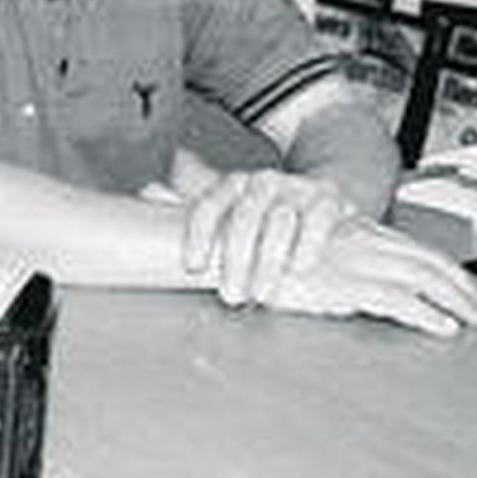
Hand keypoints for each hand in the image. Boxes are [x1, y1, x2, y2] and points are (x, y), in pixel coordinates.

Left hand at [180, 167, 348, 305]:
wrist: (322, 209)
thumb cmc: (266, 221)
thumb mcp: (230, 213)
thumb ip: (193, 205)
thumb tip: (148, 190)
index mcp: (231, 184)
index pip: (208, 207)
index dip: (199, 238)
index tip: (194, 270)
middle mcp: (261, 181)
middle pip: (243, 219)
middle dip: (234, 262)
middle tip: (231, 296)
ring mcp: (296, 187)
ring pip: (278, 221)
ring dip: (268, 262)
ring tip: (263, 295)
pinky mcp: (328, 198)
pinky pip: (316, 220)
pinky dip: (307, 246)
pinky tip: (299, 269)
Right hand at [266, 215, 476, 335]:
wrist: (221, 244)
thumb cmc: (252, 246)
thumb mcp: (296, 243)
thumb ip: (327, 251)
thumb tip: (356, 277)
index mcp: (347, 226)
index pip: (410, 245)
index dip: (444, 267)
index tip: (467, 289)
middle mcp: (355, 237)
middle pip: (423, 258)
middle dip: (460, 285)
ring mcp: (350, 258)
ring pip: (419, 275)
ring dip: (454, 298)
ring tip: (474, 316)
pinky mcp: (340, 282)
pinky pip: (395, 299)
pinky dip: (423, 313)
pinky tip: (442, 324)